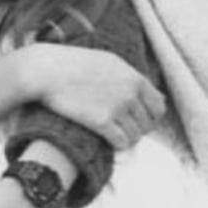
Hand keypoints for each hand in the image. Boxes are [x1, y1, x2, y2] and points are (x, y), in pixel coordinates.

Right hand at [25, 44, 165, 149]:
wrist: (48, 70)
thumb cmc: (75, 65)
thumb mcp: (109, 62)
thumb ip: (130, 78)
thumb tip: (151, 94)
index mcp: (134, 77)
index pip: (158, 106)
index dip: (150, 116)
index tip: (137, 120)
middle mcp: (130, 92)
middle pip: (148, 124)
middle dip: (137, 129)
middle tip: (121, 128)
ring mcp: (117, 107)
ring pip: (135, 136)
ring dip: (125, 138)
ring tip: (112, 134)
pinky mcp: (102, 122)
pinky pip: (121, 143)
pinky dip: (116, 145)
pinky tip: (106, 138)